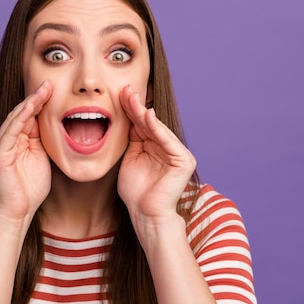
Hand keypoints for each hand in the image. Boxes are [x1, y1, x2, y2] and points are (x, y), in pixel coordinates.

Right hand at [0, 80, 52, 221]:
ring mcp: (0, 145)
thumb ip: (42, 140)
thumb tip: (50, 123)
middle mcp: (5, 139)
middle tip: (49, 82)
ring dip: (30, 102)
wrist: (18, 211)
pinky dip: (21, 117)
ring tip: (43, 89)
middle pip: (22, 112)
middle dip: (36, 97)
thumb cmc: (31, 188)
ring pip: (16, 117)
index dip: (41, 101)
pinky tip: (31, 107)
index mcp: (16, 139)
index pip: (28, 115)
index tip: (54, 88)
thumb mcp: (42, 157)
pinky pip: (11, 130)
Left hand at [117, 85, 196, 222]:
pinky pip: (167, 140)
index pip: (141, 124)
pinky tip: (146, 116)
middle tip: (125, 89)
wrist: (145, 214)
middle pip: (149, 123)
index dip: (130, 109)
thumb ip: (132, 140)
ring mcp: (177, 153)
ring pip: (157, 129)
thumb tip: (128, 117)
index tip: (119, 93)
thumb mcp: (129, 159)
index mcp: (155, 147)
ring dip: (143, 113)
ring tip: (131, 98)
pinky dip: (157, 128)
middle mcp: (167, 147)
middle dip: (136, 106)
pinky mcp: (184, 160)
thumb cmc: (136, 192)